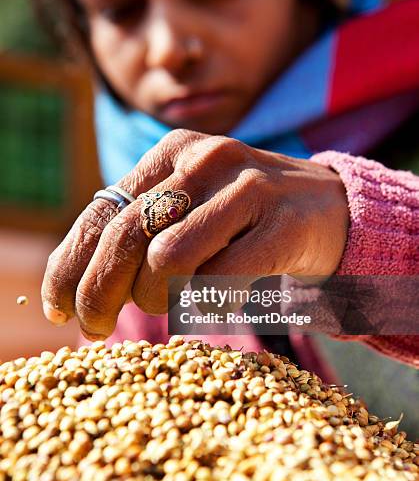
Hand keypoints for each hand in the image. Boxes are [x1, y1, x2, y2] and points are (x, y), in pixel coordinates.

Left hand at [42, 129, 348, 338]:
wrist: (328, 207)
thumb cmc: (243, 217)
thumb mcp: (187, 207)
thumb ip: (140, 230)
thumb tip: (79, 283)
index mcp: (173, 152)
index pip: (102, 212)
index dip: (70, 264)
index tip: (58, 307)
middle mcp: (205, 159)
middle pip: (127, 237)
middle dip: (100, 293)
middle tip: (94, 328)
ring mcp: (248, 187)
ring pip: (168, 260)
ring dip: (158, 299)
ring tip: (171, 304)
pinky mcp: (283, 223)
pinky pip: (221, 280)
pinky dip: (207, 304)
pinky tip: (215, 303)